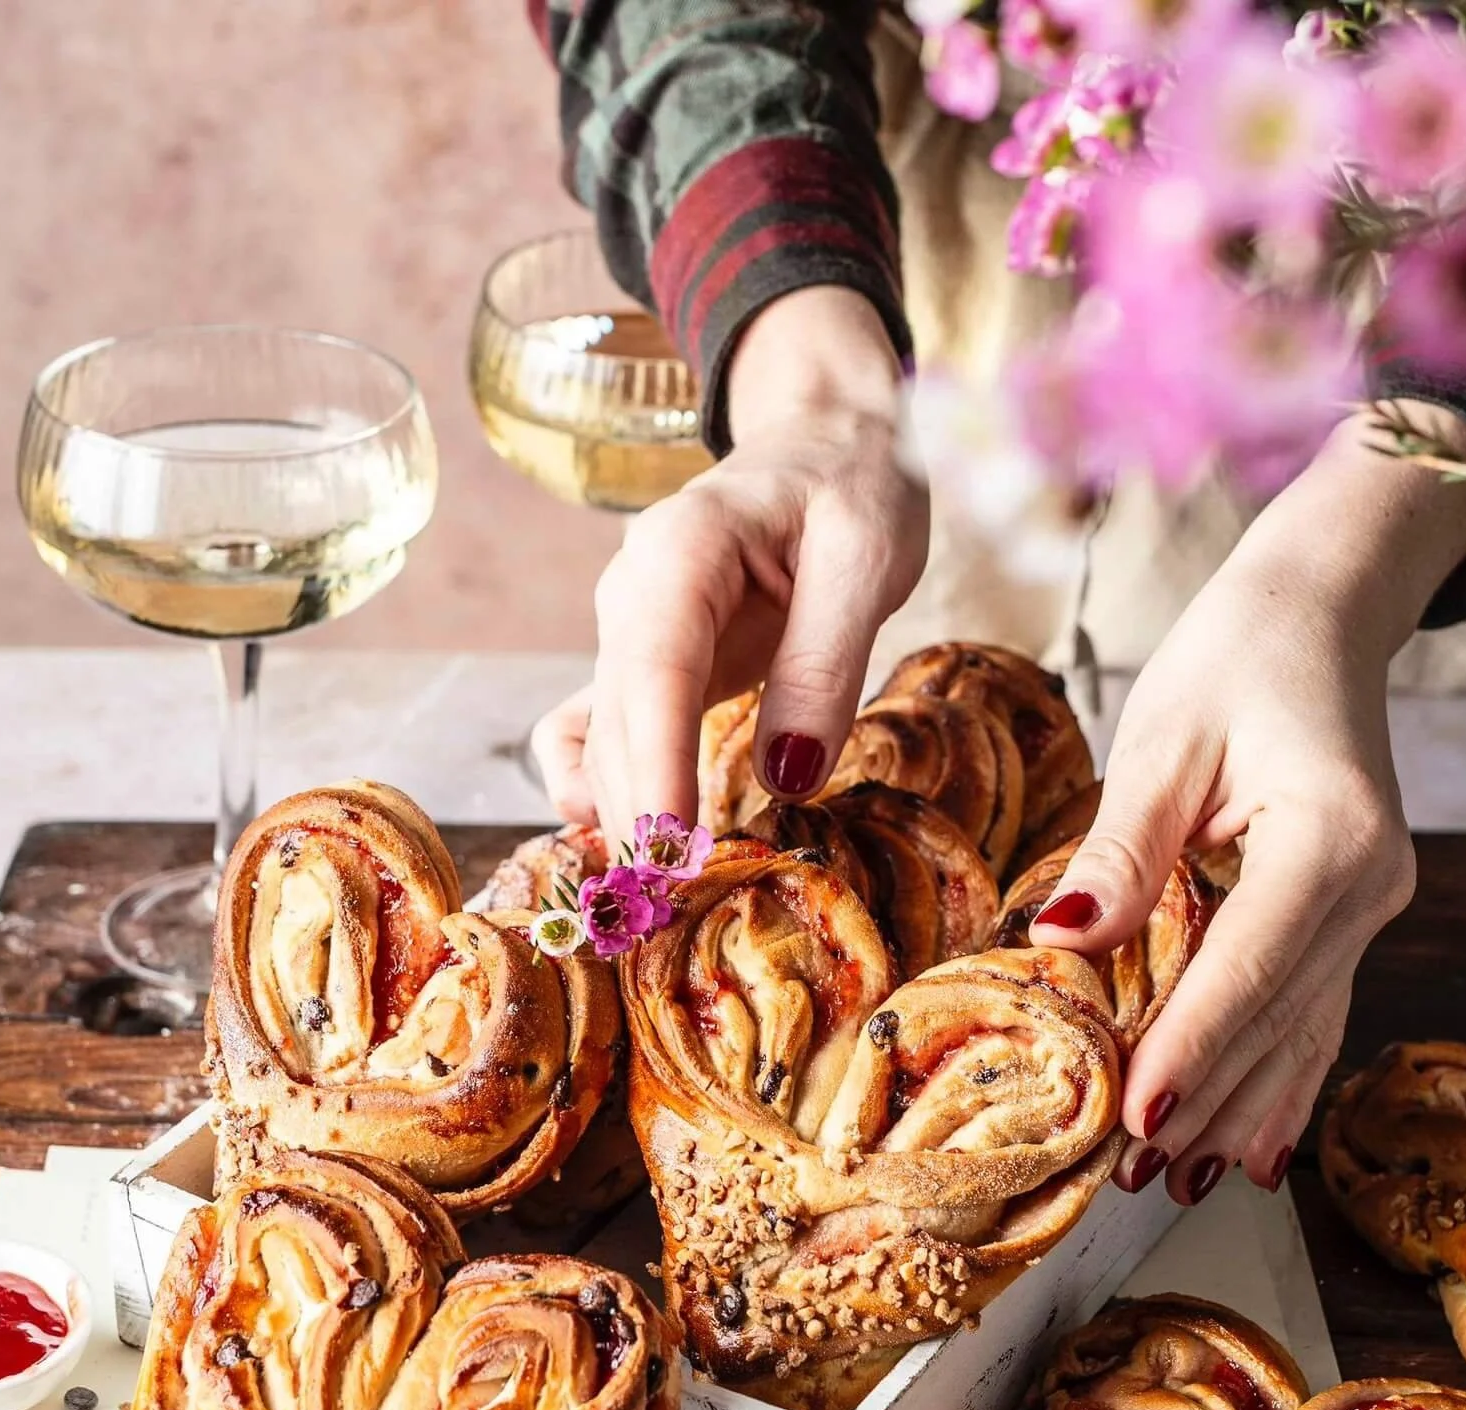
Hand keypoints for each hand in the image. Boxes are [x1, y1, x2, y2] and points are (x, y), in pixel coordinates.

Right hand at [530, 287, 927, 846]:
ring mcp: (628, 636)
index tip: (666, 851)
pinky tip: (630, 846)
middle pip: (621, 722)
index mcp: (682, 550)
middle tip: (677, 910)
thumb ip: (826, 663)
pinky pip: (597, 735)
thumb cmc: (854, 485)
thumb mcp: (868, 556)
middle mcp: (633, 596)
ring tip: (664, 900)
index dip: (654, 767)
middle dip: (641, 815)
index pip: (651, 671)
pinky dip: (605, 792)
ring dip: (627, 817)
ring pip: (607, 741)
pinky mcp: (645, 670)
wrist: (827, 443)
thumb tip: (788, 777)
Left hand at [1028, 405, 1465, 1202]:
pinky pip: (1313, 1011)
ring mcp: (1370, 905)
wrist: (1319, 615)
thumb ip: (1123, 848)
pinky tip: (1252, 1147)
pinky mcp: (1350, 913)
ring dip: (1240, 1109)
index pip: (1250, 963)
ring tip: (1177, 1183)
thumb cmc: (1236, 655)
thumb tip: (1064, 939)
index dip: (1193, 1046)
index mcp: (1329, 835)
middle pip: (1277, 1014)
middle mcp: (1368, 882)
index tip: (1140, 1116)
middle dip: (1205, 1099)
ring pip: (1302, 1029)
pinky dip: (1277, 1078)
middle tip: (1132, 1177)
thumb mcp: (1164, 738)